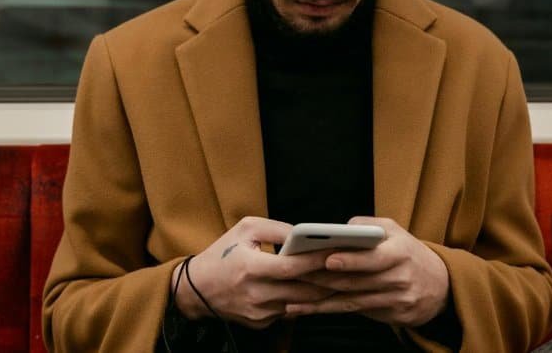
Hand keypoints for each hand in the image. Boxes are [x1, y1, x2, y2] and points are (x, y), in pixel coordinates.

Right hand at [170, 216, 334, 328]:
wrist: (197, 289)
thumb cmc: (223, 253)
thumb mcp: (245, 229)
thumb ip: (277, 229)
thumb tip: (306, 233)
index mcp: (251, 268)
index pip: (293, 267)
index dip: (318, 260)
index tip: (340, 250)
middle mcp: (257, 295)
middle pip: (304, 291)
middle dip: (330, 279)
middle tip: (354, 267)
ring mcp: (260, 313)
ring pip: (302, 304)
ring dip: (324, 292)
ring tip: (345, 277)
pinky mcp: (262, 323)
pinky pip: (290, 311)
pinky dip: (305, 301)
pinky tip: (321, 290)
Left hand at [285, 217, 450, 326]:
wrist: (440, 285)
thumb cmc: (409, 253)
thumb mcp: (395, 231)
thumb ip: (368, 225)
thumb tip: (340, 228)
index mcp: (401, 252)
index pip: (374, 257)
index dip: (351, 260)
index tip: (328, 258)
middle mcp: (400, 278)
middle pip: (357, 282)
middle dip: (323, 279)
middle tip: (295, 276)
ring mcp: (396, 300)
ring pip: (352, 300)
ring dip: (320, 300)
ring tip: (293, 298)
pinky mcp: (391, 317)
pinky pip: (355, 313)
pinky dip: (328, 310)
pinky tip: (306, 309)